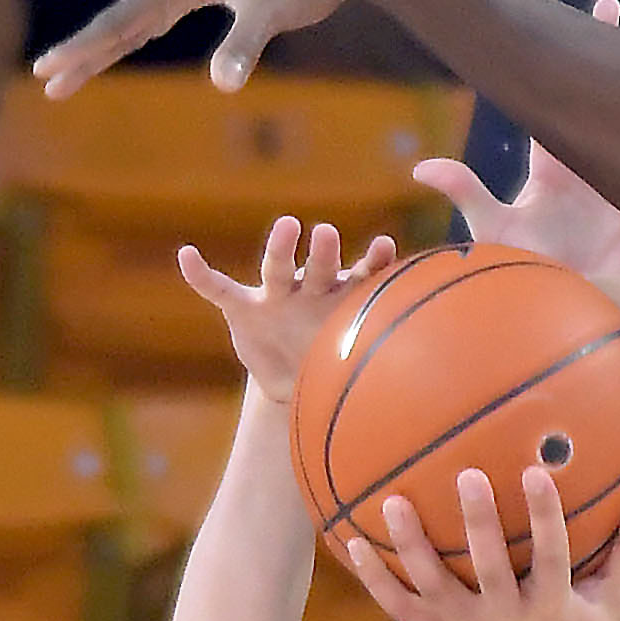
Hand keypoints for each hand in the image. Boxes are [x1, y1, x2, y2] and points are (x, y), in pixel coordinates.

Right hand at [34, 0, 408, 96]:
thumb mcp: (276, 7)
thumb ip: (247, 43)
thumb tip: (222, 84)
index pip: (127, 19)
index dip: (89, 48)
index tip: (53, 67)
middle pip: (123, 19)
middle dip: (85, 52)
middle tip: (46, 81)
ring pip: (138, 17)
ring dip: (105, 45)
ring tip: (71, 73)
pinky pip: (160, 15)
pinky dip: (135, 32)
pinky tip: (120, 44)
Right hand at [177, 216, 396, 404]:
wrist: (298, 379)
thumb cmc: (333, 363)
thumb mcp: (358, 364)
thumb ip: (381, 365)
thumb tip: (433, 394)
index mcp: (343, 300)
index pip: (360, 277)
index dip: (373, 261)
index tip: (387, 244)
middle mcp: (311, 292)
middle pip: (320, 267)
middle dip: (324, 251)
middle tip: (327, 232)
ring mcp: (276, 298)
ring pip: (279, 269)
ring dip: (282, 248)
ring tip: (287, 226)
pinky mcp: (243, 309)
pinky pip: (218, 290)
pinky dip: (201, 275)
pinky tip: (186, 256)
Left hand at [345, 466, 619, 620]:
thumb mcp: (614, 605)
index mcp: (552, 609)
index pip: (551, 556)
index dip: (544, 516)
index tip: (535, 473)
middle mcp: (507, 620)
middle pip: (490, 569)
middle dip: (478, 524)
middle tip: (467, 476)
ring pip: (434, 587)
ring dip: (411, 546)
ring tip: (392, 501)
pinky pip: (400, 609)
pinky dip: (374, 579)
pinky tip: (350, 541)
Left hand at [410, 0, 619, 279]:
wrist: (580, 318)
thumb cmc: (534, 279)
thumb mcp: (498, 233)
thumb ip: (468, 195)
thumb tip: (422, 165)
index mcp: (552, 173)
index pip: (554, 108)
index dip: (559, 69)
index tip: (563, 29)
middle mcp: (588, 172)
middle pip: (598, 100)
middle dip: (609, 55)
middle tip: (617, 11)